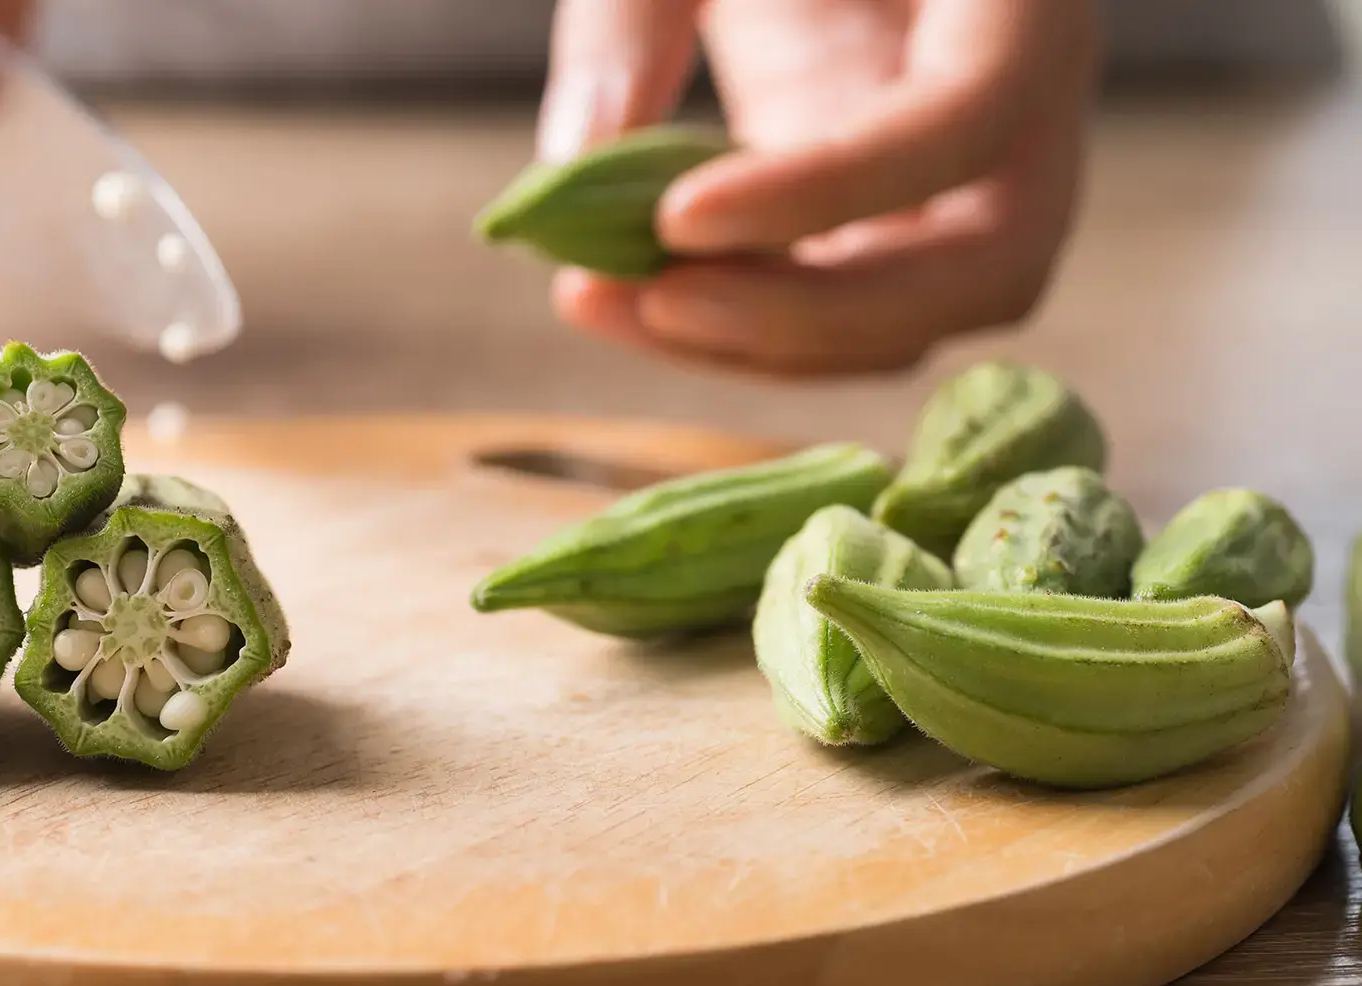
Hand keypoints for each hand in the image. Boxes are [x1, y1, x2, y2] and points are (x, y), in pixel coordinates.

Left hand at [539, 0, 1100, 375]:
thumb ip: (630, 12)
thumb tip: (575, 159)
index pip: (969, 115)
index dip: (835, 188)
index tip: (676, 216)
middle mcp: (1021, 106)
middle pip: (987, 267)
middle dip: (816, 315)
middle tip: (655, 297)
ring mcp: (957, 183)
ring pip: (908, 322)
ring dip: (754, 341)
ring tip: (599, 296)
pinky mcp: (882, 227)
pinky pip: (835, 316)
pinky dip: (728, 328)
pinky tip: (612, 296)